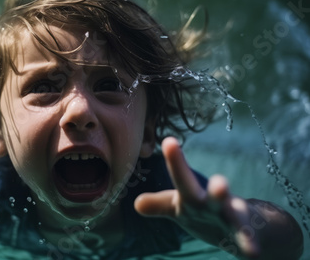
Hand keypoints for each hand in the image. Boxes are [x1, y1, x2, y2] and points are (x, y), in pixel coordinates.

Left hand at [134, 137, 259, 258]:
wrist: (250, 227)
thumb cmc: (208, 214)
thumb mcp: (181, 210)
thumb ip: (160, 206)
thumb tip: (136, 203)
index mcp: (194, 197)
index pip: (182, 178)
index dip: (175, 161)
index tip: (169, 140)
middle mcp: (213, 202)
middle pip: (207, 191)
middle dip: (195, 174)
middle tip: (199, 161)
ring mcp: (232, 217)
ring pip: (230, 210)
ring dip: (224, 200)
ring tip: (220, 186)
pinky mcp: (245, 234)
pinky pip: (247, 239)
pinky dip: (249, 244)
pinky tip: (253, 252)